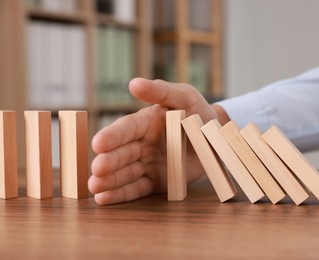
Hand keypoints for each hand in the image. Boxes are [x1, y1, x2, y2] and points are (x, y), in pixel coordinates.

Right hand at [88, 78, 224, 204]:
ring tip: (95, 187)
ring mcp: (147, 164)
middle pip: (122, 153)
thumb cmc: (199, 113)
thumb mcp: (184, 97)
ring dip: (109, 180)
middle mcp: (142, 143)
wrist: (216, 137)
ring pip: (125, 173)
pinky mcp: (155, 181)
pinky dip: (121, 194)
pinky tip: (104, 198)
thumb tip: (134, 83)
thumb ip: (161, 91)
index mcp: (146, 122)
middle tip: (96, 169)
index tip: (98, 143)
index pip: (126, 129)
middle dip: (108, 162)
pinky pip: (137, 188)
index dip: (112, 136)